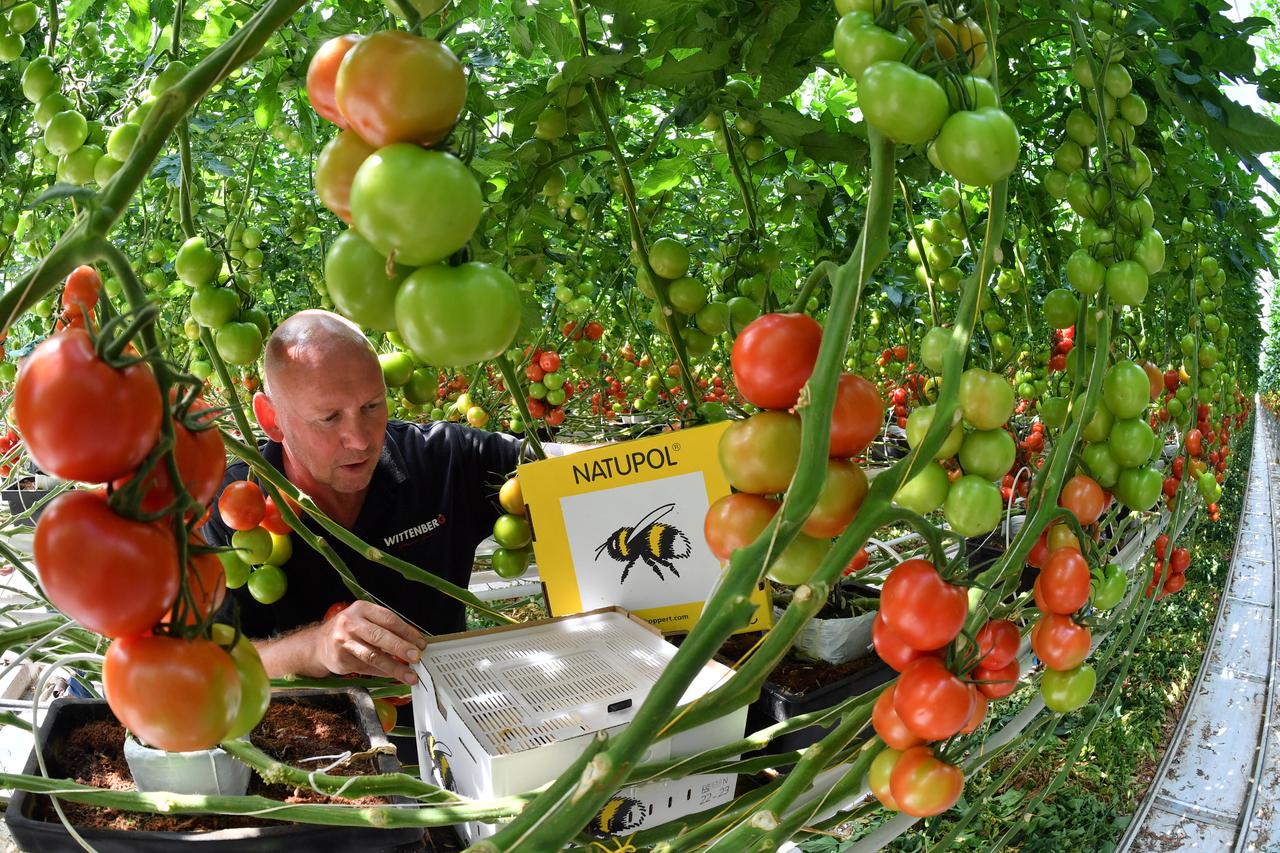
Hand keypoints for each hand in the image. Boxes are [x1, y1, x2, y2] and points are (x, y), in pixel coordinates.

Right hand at [310, 601, 426, 684]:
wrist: (318, 645)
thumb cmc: (348, 631)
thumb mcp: (364, 620)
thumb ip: (386, 628)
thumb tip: (413, 641)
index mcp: (361, 609)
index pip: (388, 619)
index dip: (407, 631)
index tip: (420, 642)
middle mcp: (350, 623)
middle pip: (380, 636)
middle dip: (401, 647)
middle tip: (417, 656)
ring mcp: (344, 642)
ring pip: (373, 656)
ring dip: (395, 667)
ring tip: (410, 674)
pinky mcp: (341, 660)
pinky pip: (367, 668)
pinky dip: (383, 672)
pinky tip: (394, 675)